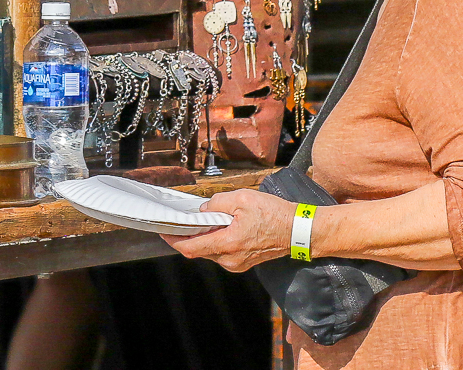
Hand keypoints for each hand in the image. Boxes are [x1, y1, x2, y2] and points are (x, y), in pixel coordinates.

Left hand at [160, 189, 296, 271]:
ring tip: (205, 219)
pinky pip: (222, 252)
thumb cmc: (275, 214)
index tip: (163, 230)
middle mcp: (230, 259)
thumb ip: (216, 204)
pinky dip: (216, 240)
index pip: (190, 248)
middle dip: (188, 235)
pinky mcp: (243, 262)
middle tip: (183, 219)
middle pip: (199, 250)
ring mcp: (237, 263)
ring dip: (204, 237)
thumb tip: (203, 211)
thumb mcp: (242, 199)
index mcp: (228, 244)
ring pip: (210, 251)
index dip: (173, 239)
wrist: (299, 231)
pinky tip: (219, 226)